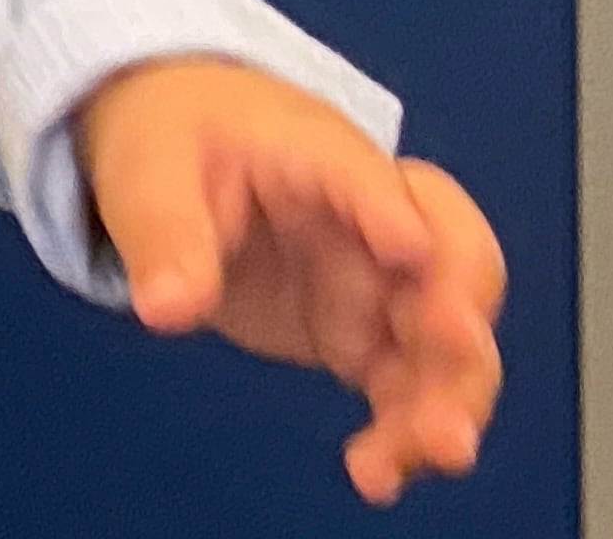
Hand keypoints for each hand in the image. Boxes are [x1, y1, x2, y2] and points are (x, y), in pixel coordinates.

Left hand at [77, 57, 507, 503]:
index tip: (408, 250)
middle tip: (453, 357)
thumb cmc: (180, 137)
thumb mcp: (151, 172)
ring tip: (434, 450)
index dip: (391, 210)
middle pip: (453, 260)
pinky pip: (405, 388)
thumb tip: (166, 306)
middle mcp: (375, 219)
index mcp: (319, 154)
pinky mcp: (362, 336)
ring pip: (447, 339)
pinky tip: (377, 475)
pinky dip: (405, 432)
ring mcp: (377, 282)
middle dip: (461, 315)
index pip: (366, 175)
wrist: (185, 148)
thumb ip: (164, 235)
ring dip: (451, 394)